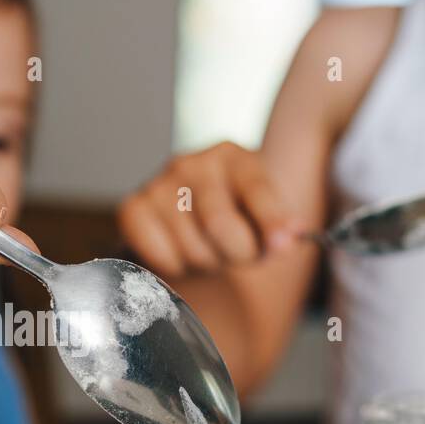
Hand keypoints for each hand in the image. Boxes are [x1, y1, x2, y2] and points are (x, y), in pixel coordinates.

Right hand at [118, 141, 297, 278]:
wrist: (186, 216)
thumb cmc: (232, 216)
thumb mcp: (261, 215)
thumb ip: (279, 227)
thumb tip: (292, 236)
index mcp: (233, 156)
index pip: (256, 191)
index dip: (271, 222)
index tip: (281, 246)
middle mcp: (192, 163)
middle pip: (220, 224)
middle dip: (236, 253)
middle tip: (238, 256)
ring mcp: (158, 184)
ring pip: (191, 247)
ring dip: (206, 263)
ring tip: (208, 252)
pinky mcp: (132, 208)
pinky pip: (160, 254)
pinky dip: (175, 267)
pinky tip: (180, 253)